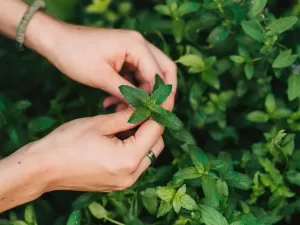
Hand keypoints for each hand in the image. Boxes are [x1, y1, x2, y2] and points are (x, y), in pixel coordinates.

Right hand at [0, 100, 173, 212]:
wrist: (42, 168)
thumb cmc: (66, 143)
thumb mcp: (100, 123)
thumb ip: (128, 116)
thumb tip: (146, 107)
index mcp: (128, 159)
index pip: (155, 131)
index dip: (160, 113)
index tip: (161, 99)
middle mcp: (131, 175)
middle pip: (156, 145)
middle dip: (153, 125)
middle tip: (142, 108)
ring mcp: (124, 182)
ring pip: (147, 154)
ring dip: (143, 136)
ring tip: (129, 119)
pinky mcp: (117, 183)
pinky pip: (135, 163)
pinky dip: (134, 147)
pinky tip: (121, 134)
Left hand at [41, 23, 176, 109]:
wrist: (56, 42)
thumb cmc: (75, 55)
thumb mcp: (102, 77)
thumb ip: (127, 93)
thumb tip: (144, 109)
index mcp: (137, 45)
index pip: (160, 74)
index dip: (161, 97)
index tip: (158, 116)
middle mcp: (140, 45)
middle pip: (163, 71)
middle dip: (159, 94)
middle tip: (153, 114)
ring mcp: (133, 51)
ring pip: (148, 77)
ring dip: (140, 95)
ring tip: (121, 110)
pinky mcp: (125, 58)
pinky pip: (135, 77)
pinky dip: (129, 91)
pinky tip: (113, 103)